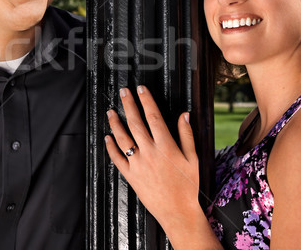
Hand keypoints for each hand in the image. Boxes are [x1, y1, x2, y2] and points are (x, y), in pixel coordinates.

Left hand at [105, 86, 219, 247]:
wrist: (178, 211)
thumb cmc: (187, 185)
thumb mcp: (193, 158)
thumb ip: (187, 135)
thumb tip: (184, 115)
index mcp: (166, 146)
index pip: (154, 117)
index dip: (146, 100)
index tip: (141, 89)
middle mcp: (150, 152)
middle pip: (136, 123)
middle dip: (128, 105)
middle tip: (123, 92)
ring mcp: (138, 164)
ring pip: (123, 138)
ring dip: (115, 123)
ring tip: (111, 112)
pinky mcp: (130, 175)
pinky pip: (117, 159)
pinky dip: (110, 147)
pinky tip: (107, 138)